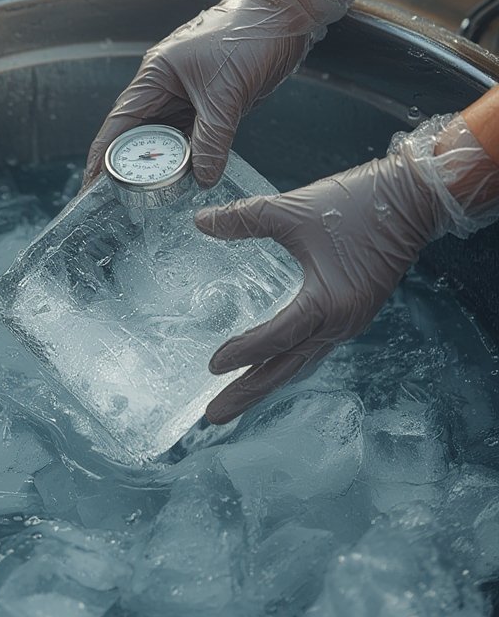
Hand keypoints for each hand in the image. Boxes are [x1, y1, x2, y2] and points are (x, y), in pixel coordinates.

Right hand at [83, 0, 369, 189]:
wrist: (283, 15)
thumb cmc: (247, 37)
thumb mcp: (226, 96)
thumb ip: (212, 140)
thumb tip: (203, 179)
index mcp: (155, 77)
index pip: (119, 125)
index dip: (103, 158)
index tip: (91, 186)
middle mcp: (165, 87)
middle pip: (140, 136)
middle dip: (132, 169)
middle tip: (122, 203)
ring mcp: (187, 95)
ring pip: (168, 139)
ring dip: (163, 166)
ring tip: (153, 200)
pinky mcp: (210, 102)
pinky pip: (193, 137)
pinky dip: (190, 157)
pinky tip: (189, 180)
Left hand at [195, 113, 498, 423]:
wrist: (415, 199)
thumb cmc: (359, 203)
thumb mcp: (293, 209)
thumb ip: (244, 218)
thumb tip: (201, 221)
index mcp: (327, 303)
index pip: (275, 338)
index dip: (242, 352)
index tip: (212, 365)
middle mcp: (340, 322)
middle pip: (285, 368)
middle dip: (247, 392)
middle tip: (213, 416)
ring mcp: (349, 322)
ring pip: (300, 362)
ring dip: (266, 383)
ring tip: (235, 400)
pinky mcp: (353, 314)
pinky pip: (315, 350)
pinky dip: (289, 363)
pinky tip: (272, 367)